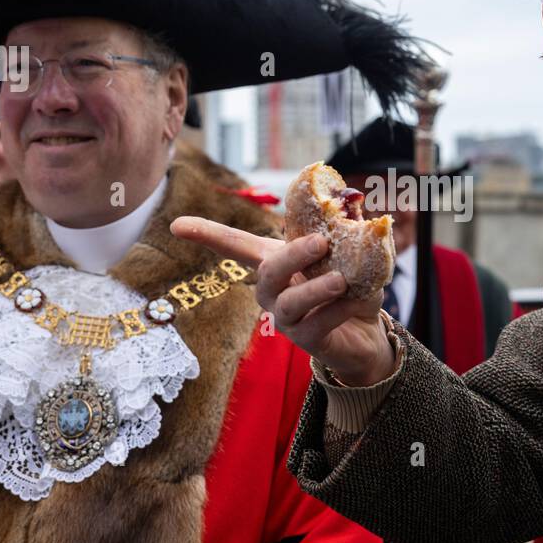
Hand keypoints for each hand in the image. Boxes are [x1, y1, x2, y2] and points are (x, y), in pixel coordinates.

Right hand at [170, 216, 397, 385]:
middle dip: (291, 255)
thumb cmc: (349, 286)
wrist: (365, 333)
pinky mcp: (306, 340)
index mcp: (275, 260)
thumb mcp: (350, 254)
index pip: (235, 244)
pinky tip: (354, 300)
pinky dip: (339, 309)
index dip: (207, 234)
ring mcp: (285, 317)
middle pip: (267, 272)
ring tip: (340, 281)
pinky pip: (318, 323)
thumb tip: (351, 203)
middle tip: (320, 242)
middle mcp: (272, 290)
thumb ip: (346, 229)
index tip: (177, 226)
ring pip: (289, 303)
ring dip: (315, 289)